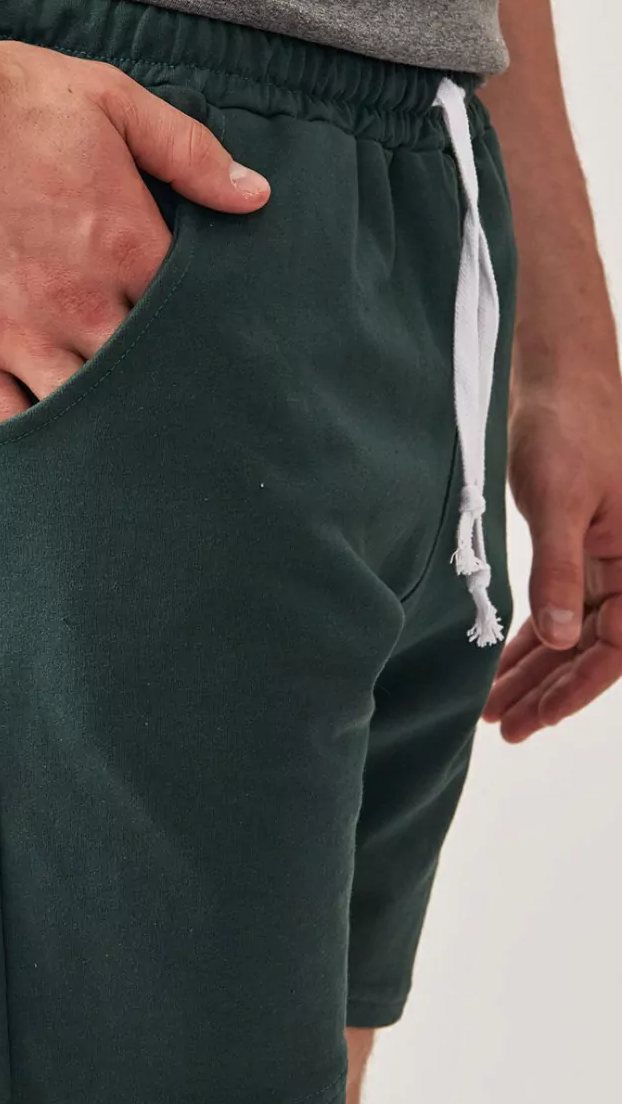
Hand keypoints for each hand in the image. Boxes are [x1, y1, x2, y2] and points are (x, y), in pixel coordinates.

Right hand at [0, 26, 268, 426]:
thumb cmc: (0, 98)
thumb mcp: (110, 101)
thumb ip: (188, 152)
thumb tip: (256, 196)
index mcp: (123, 242)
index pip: (189, 314)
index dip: (203, 330)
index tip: (212, 342)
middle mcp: (78, 301)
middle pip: (143, 373)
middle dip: (163, 385)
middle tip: (181, 402)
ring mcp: (16, 334)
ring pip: (82, 407)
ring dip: (107, 418)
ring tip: (127, 430)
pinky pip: (6, 422)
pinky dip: (35, 439)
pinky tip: (55, 445)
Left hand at [483, 372, 621, 740]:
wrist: (560, 376)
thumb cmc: (568, 425)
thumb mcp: (559, 499)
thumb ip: (559, 571)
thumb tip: (558, 639)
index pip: (619, 646)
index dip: (577, 689)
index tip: (535, 720)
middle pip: (595, 648)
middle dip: (548, 690)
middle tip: (504, 727)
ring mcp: (611, 561)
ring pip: (575, 633)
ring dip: (537, 671)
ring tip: (494, 709)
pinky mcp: (585, 549)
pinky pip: (563, 607)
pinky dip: (534, 637)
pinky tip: (505, 665)